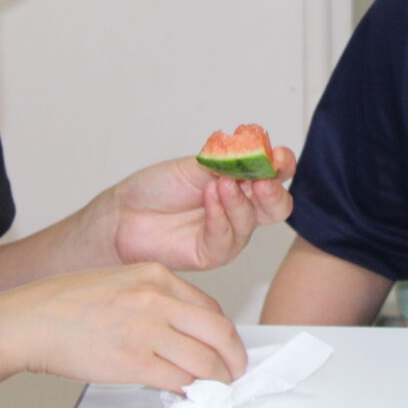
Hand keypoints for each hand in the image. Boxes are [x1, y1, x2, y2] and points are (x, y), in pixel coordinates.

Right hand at [0, 262, 247, 391]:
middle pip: (219, 331)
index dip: (224, 334)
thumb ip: (155, 298)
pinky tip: (188, 393)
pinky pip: (178, 379)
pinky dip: (190, 390)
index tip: (224, 348)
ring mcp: (146, 329)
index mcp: (156, 275)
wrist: (28, 321)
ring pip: (204, 359)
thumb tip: (182, 327)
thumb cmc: (66, 304)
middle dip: (233, 357)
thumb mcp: (121, 281)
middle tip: (234, 372)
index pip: (210, 308)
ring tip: (215, 388)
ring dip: (217, 378)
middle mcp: (157, 298)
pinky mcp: (133, 361)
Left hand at [101, 148, 296, 270]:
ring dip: (238, 201)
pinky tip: (209, 198)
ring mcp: (229, 233)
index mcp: (243, 181)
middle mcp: (241, 208)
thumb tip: (255, 153)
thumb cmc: (159, 187)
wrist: (124, 213)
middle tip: (262, 180)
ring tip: (220, 183)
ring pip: (252, 222)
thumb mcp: (198, 164)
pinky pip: (226, 239)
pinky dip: (220, 216)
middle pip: (278, 206)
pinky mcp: (212, 254)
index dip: (282, 165)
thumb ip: (228, 162)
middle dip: (273, 192)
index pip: (276, 174)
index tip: (277, 157)